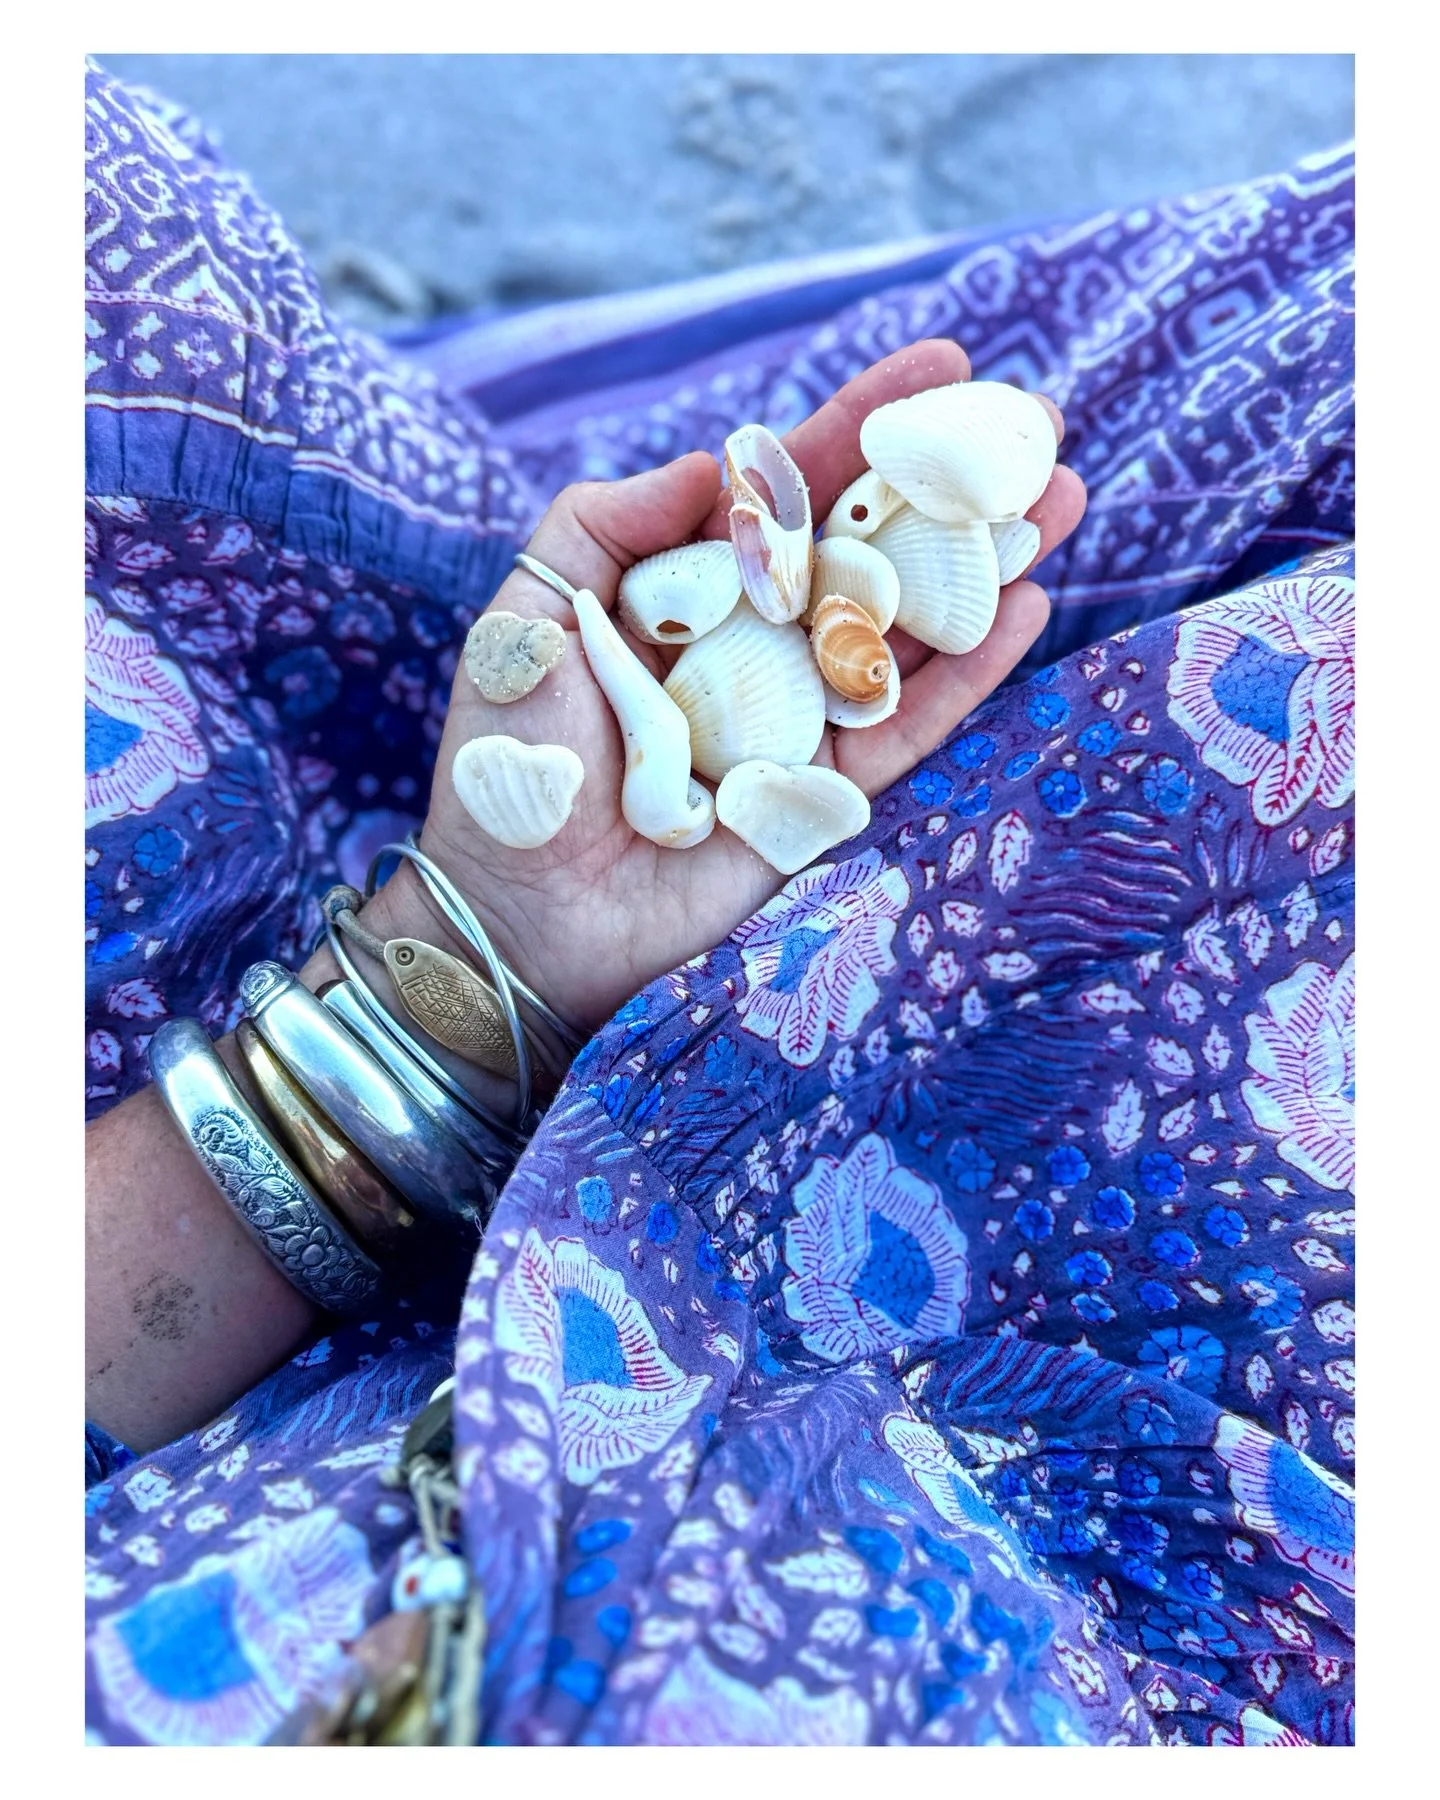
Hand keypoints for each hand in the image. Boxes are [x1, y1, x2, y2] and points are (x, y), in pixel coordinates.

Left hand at [375, 341, 1085, 1037]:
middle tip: (1038, 422)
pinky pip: (912, 722)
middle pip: (873, 546)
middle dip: (954, 484)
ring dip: (986, 562)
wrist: (520, 915)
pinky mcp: (828, 794)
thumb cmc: (508, 768)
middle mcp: (757, 644)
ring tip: (1064, 497)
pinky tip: (1028, 604)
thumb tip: (714, 462)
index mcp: (691, 590)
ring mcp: (800, 718)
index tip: (943, 363)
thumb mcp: (527, 619)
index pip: (790, 490)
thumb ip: (600, 525)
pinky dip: (970, 671)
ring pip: (910, 626)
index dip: (864, 425)